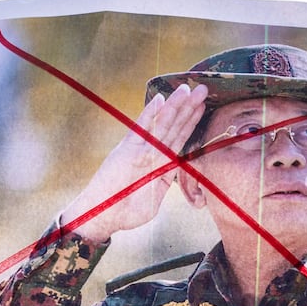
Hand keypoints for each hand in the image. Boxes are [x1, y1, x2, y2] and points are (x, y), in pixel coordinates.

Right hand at [61, 84, 207, 243]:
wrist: (103, 216)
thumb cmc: (126, 211)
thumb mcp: (154, 200)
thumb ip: (165, 184)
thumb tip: (175, 172)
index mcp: (161, 164)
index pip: (180, 139)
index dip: (191, 123)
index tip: (203, 107)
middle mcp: (152, 152)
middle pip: (174, 126)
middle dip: (188, 108)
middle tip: (203, 89)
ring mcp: (140, 149)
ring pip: (162, 124)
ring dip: (175, 106)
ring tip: (187, 90)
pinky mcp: (127, 149)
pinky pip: (141, 129)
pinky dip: (150, 114)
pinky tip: (160, 99)